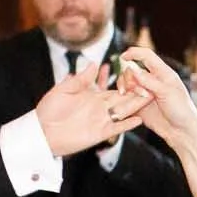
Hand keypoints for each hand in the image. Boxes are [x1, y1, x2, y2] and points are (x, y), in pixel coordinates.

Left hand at [34, 61, 150, 155]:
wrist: (43, 132)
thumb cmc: (49, 110)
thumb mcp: (64, 90)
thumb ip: (80, 79)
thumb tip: (94, 63)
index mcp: (93, 96)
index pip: (114, 87)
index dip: (126, 81)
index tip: (138, 73)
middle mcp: (100, 108)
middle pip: (123, 99)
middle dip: (137, 92)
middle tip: (153, 84)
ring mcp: (101, 120)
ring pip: (123, 111)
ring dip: (137, 106)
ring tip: (151, 98)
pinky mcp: (100, 133)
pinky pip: (117, 128)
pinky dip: (128, 124)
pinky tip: (139, 119)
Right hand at [117, 46, 196, 149]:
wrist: (182, 132)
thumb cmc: (182, 111)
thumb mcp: (167, 93)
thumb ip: (149, 81)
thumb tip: (133, 68)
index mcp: (163, 73)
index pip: (147, 56)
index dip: (134, 53)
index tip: (123, 56)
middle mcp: (153, 81)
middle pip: (132, 70)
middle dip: (129, 77)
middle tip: (132, 89)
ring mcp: (145, 93)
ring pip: (127, 83)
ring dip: (125, 87)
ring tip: (129, 96)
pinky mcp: (139, 105)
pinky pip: (126, 97)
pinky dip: (123, 98)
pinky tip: (124, 102)